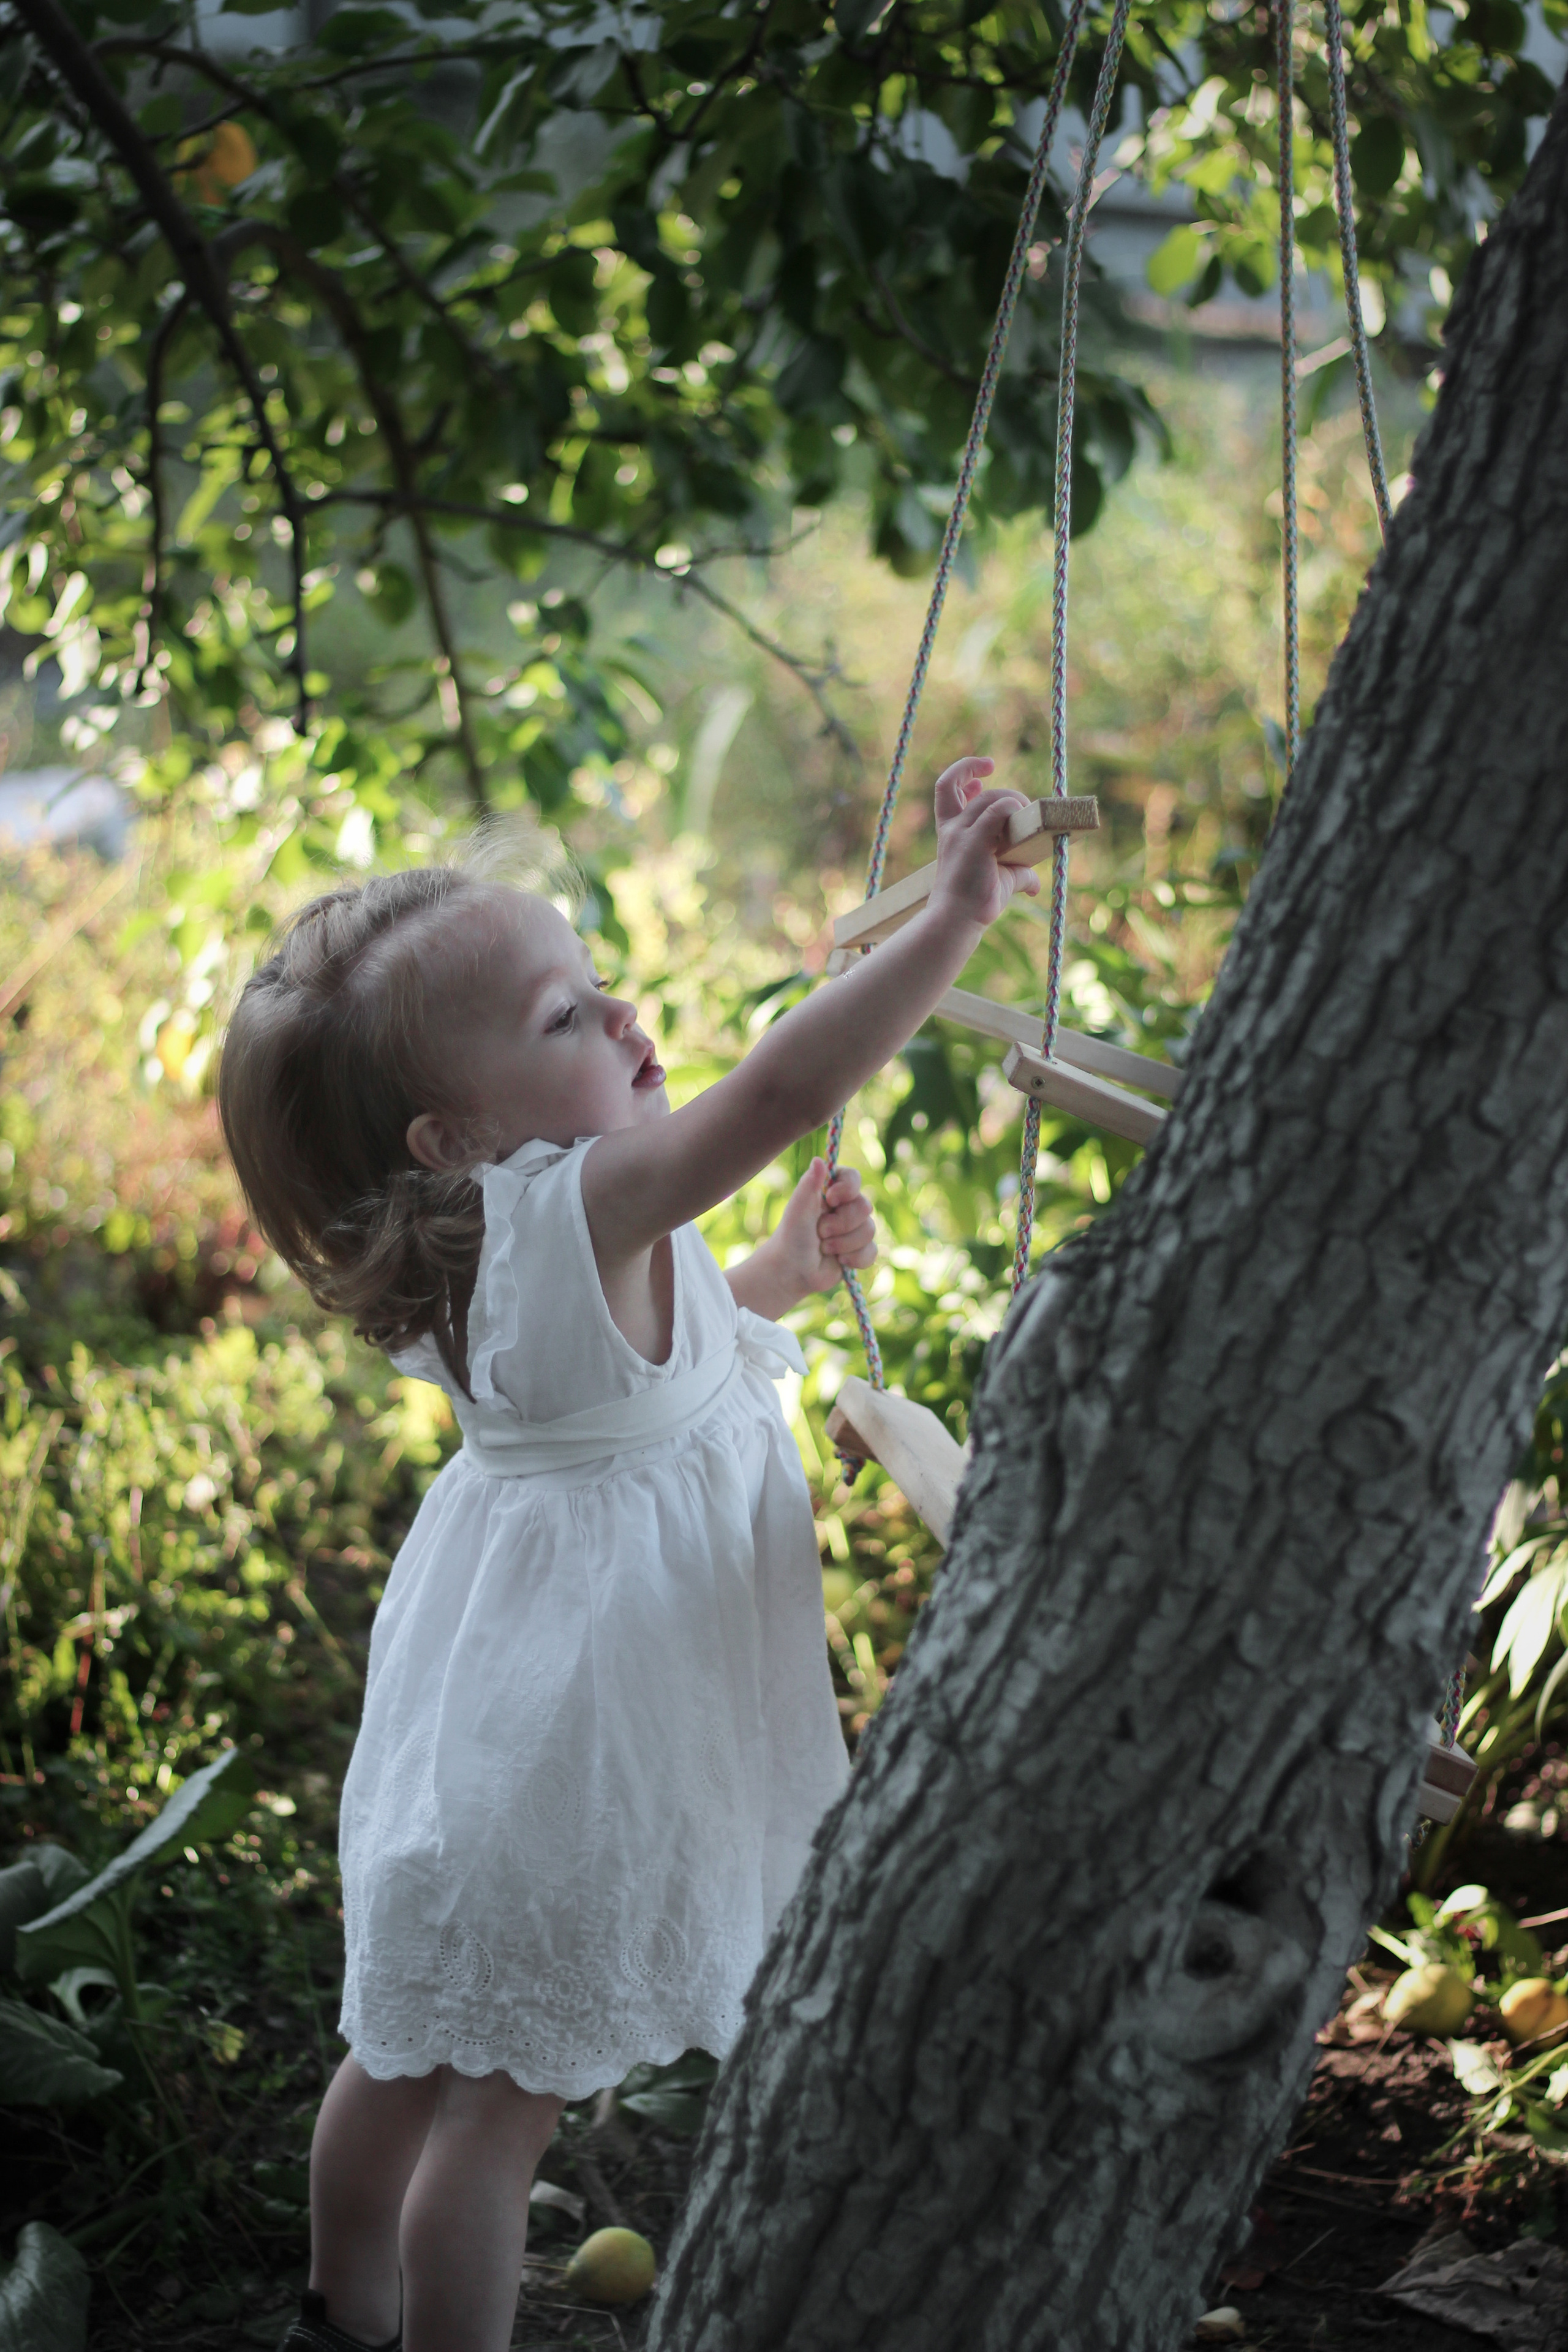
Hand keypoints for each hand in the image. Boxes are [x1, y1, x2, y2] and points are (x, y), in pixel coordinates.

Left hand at [769, 1158, 875, 1298]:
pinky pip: (872, 1251)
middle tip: (820, 1232)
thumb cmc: (792, 1236)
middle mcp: (845, 1207)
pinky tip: (839, 1262)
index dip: (847, 1189)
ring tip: (824, 1248)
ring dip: (843, 1244)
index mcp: (831, 1192)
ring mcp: (854, 1229)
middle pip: (865, 1207)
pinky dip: (854, 1259)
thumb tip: (819, 1160)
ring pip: (869, 1231)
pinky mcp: (860, 1250)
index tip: (830, 1200)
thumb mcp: (798, 1208)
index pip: (853, 1177)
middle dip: (840, 1224)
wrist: (793, 1271)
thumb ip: (809, 1183)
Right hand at [925, 755, 1040, 931]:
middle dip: (1006, 793)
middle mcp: (953, 828)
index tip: (984, 774)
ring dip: (1014, 801)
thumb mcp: (996, 880)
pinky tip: (1024, 822)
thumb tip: (1033, 883)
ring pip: (991, 798)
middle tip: (1024, 810)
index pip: (947, 788)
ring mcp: (961, 834)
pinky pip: (997, 811)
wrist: (957, 921)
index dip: (964, 772)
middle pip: (979, 791)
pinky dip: (1012, 809)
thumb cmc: (973, 904)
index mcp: (951, 832)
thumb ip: (1015, 872)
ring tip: (1028, 818)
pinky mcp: (974, 843)